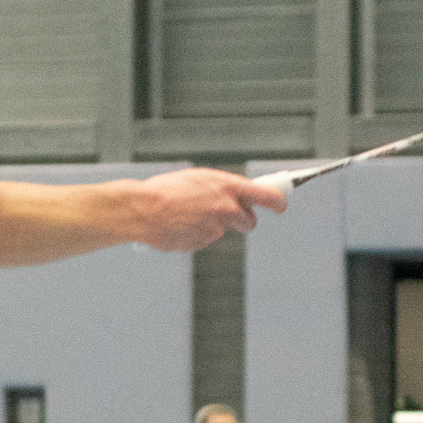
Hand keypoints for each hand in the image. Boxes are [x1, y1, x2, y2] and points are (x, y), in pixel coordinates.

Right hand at [133, 168, 286, 250]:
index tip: (281, 205)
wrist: (142, 209)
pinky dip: (196, 234)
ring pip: (223, 230)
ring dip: (213, 225)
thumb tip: (235, 196)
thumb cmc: (165, 190)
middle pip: (249, 221)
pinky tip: (179, 225)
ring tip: (187, 215)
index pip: (268, 196)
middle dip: (243, 220)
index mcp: (227, 186)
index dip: (278, 202)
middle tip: (227, 215)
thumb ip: (220, 188)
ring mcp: (216, 228)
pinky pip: (205, 239)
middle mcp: (226, 208)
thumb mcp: (198, 179)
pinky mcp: (203, 243)